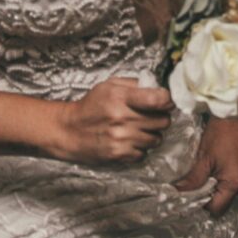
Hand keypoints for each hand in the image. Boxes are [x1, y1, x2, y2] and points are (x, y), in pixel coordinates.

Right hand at [50, 76, 173, 164]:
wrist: (69, 131)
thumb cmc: (91, 106)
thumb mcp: (108, 86)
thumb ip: (134, 84)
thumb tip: (159, 88)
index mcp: (120, 96)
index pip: (158, 99)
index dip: (168, 101)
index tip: (166, 102)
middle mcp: (122, 117)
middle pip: (163, 121)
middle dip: (160, 118)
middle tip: (151, 116)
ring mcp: (121, 138)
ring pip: (156, 139)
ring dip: (151, 134)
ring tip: (138, 129)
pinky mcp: (119, 154)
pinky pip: (144, 153)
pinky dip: (140, 148)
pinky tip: (130, 141)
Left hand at [175, 115, 237, 215]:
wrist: (236, 113)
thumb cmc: (221, 133)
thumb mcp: (204, 158)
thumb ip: (193, 179)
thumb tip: (178, 191)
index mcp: (235, 183)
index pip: (217, 208)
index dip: (202, 206)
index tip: (191, 198)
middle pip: (225, 201)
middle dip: (210, 197)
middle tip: (195, 187)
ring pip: (230, 191)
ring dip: (218, 187)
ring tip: (204, 176)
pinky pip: (236, 181)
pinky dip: (225, 179)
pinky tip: (216, 168)